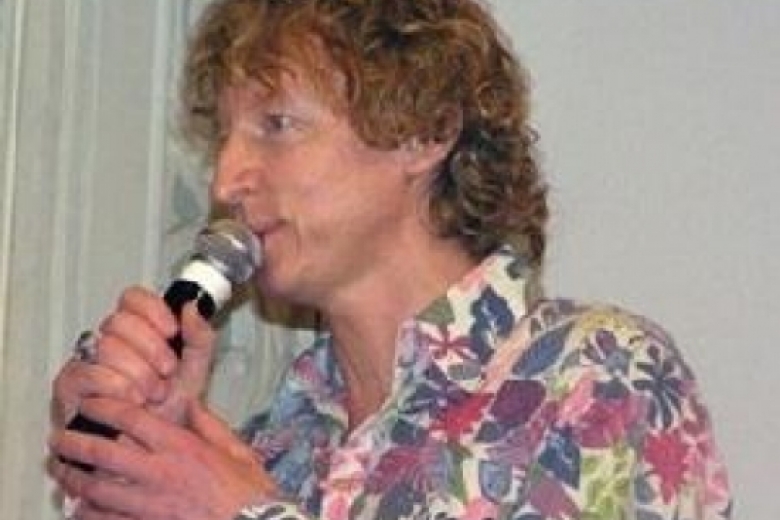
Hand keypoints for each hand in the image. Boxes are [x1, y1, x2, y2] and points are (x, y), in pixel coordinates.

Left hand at [49, 398, 279, 519]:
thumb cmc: (249, 492)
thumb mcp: (237, 450)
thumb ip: (210, 425)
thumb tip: (190, 403)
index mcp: (181, 446)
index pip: (131, 420)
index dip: (104, 408)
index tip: (89, 403)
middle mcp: (159, 472)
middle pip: (103, 454)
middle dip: (74, 444)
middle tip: (57, 439)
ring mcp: (149, 504)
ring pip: (97, 490)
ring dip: (73, 479)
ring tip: (60, 471)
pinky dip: (87, 514)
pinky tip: (78, 509)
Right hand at [51, 286, 216, 427]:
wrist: (152, 448)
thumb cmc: (168, 411)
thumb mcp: (194, 371)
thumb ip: (199, 337)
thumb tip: (190, 306)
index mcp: (137, 332)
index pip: (132, 298)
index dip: (153, 311)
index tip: (172, 331)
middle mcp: (108, 342)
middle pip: (119, 320)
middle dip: (152, 349)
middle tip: (166, 372)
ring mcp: (86, 361)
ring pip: (107, 346)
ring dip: (139, 373)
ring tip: (153, 393)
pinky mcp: (69, 386)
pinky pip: (90, 373)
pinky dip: (119, 387)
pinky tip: (133, 400)